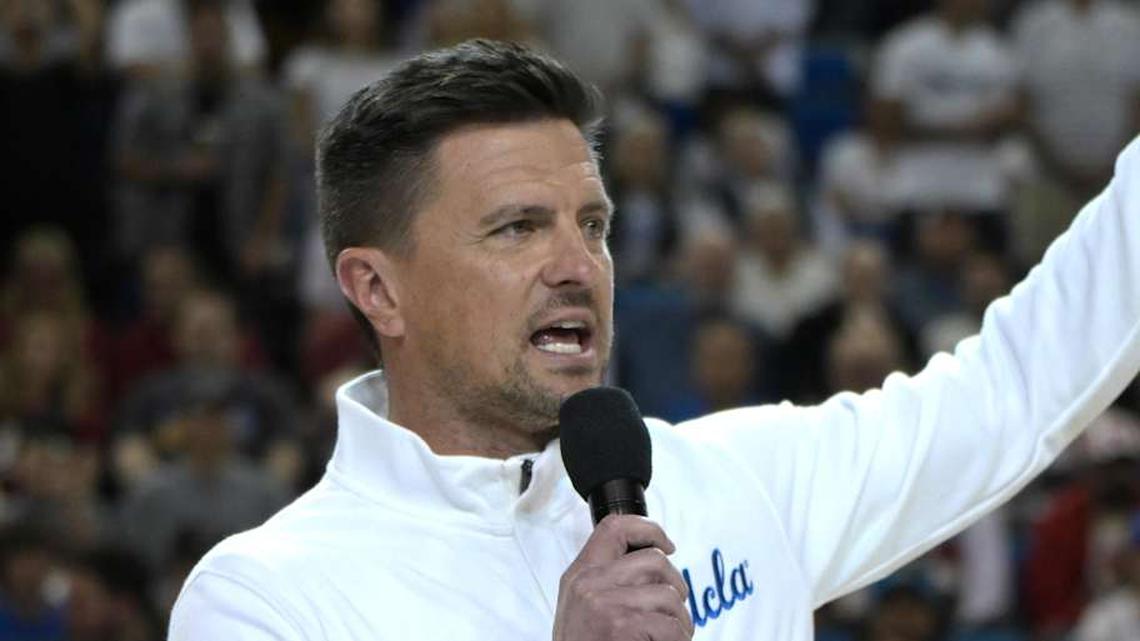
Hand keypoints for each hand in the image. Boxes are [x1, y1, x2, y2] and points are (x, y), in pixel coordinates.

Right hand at [553, 515, 693, 640]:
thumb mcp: (581, 608)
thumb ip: (606, 582)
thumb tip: (653, 563)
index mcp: (579, 575)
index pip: (613, 527)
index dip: (648, 529)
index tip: (668, 545)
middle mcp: (589, 584)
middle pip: (654, 560)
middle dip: (676, 585)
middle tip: (675, 609)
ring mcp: (605, 604)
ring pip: (669, 595)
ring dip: (681, 620)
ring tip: (672, 637)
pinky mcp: (623, 626)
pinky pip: (672, 626)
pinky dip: (679, 640)